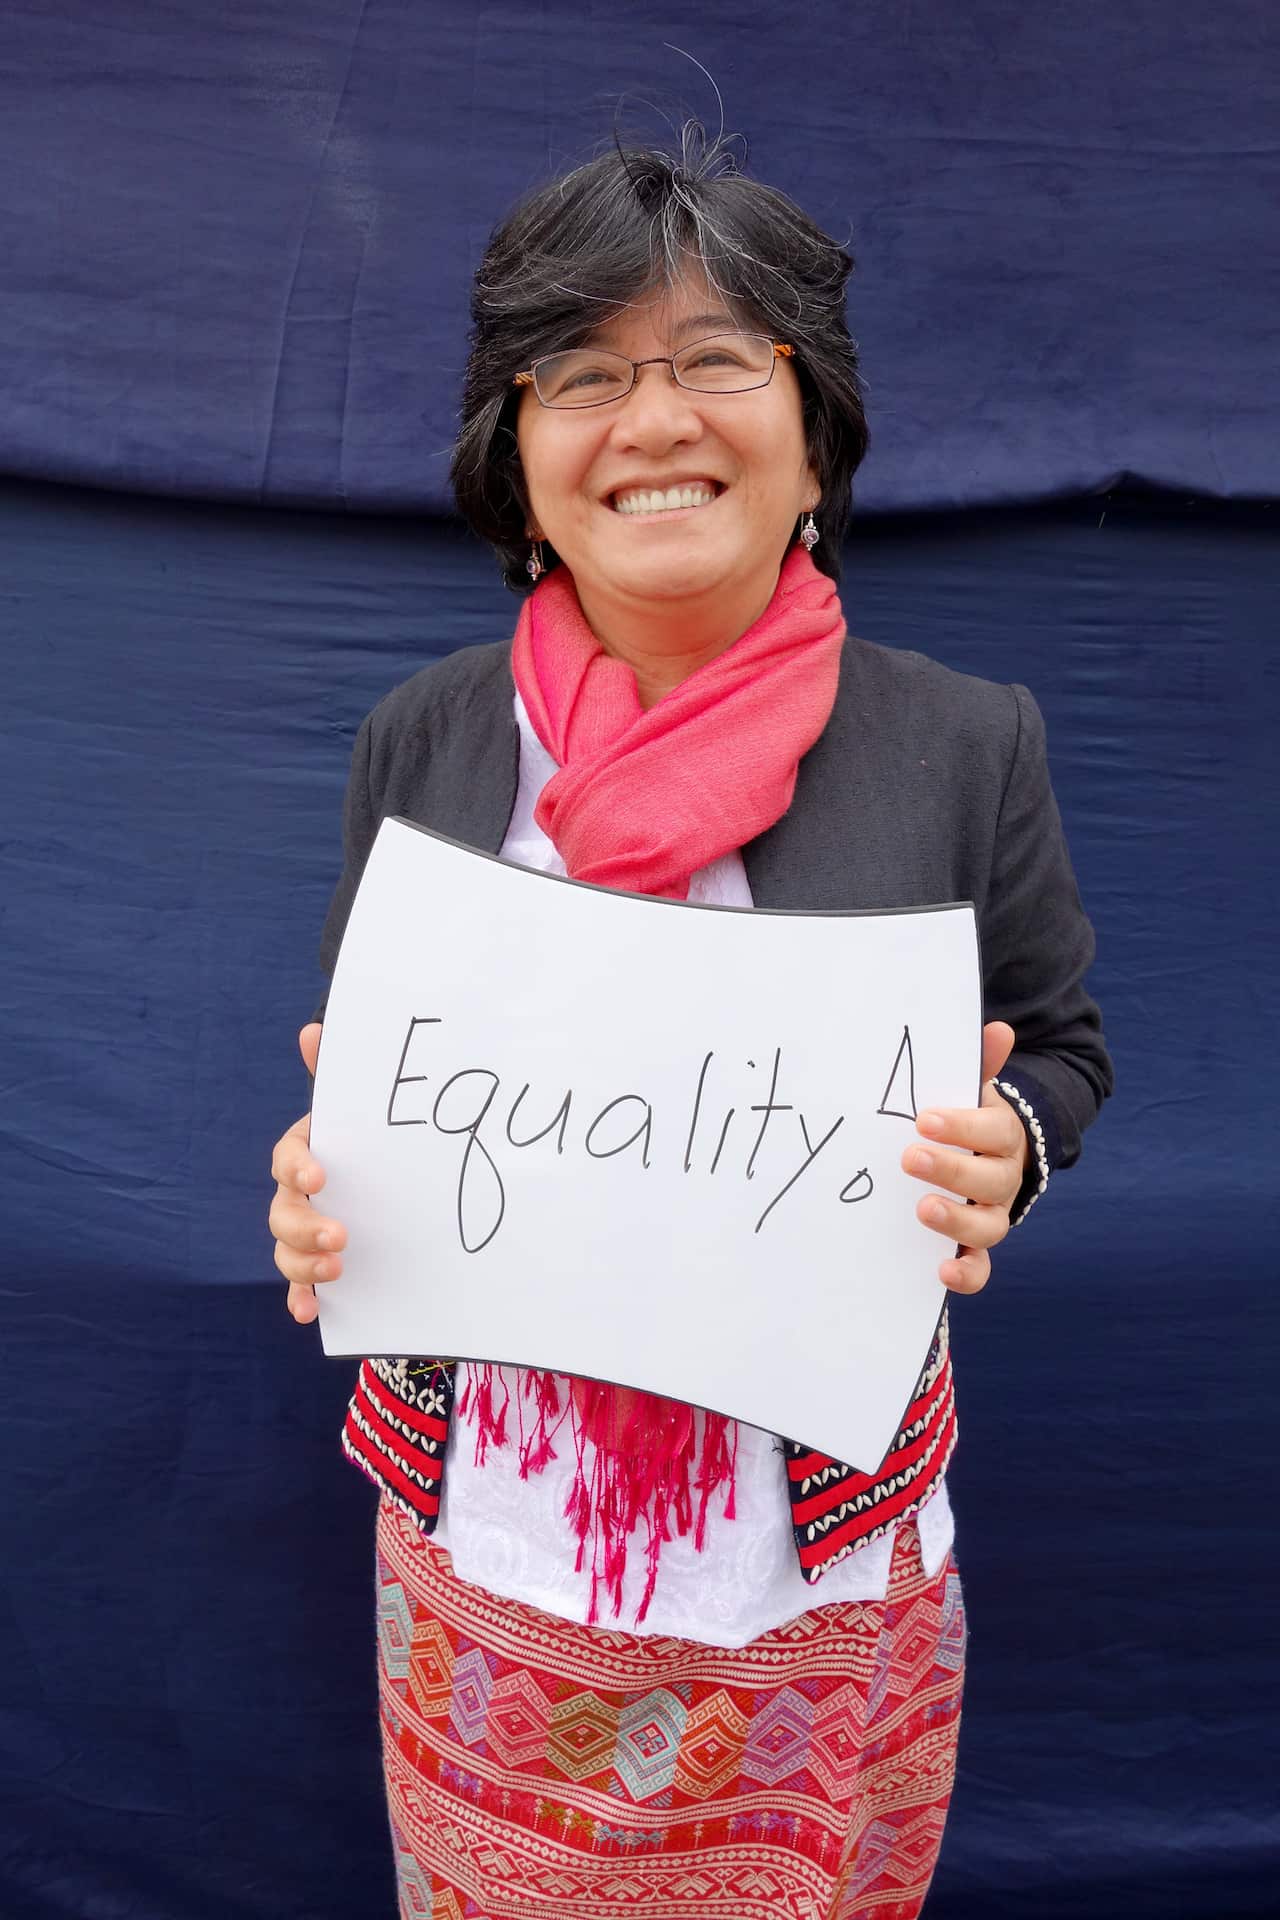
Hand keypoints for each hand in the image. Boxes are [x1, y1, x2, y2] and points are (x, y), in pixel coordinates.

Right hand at [268, 1023, 346, 1323]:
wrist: (388, 1180)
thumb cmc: (367, 1140)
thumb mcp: (360, 1112)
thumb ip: (337, 1076)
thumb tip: (313, 1029)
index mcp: (304, 1154)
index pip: (288, 1159)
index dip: (299, 1167)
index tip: (321, 1177)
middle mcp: (296, 1195)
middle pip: (283, 1213)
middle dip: (306, 1227)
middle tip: (340, 1236)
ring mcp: (304, 1232)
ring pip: (286, 1251)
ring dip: (304, 1264)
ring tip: (337, 1269)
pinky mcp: (317, 1264)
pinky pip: (301, 1285)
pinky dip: (303, 1299)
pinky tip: (311, 1313)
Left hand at [900, 1021, 1029, 1295]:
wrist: (982, 1157)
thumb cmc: (964, 1119)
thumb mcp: (969, 1091)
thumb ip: (979, 1064)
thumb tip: (999, 1029)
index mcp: (1003, 1137)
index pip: (993, 1132)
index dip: (963, 1128)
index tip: (923, 1120)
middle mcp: (1004, 1179)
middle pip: (990, 1180)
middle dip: (951, 1170)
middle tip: (909, 1157)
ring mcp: (992, 1215)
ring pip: (989, 1227)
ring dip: (957, 1221)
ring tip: (922, 1208)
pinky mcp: (975, 1248)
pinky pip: (980, 1268)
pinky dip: (967, 1275)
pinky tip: (942, 1272)